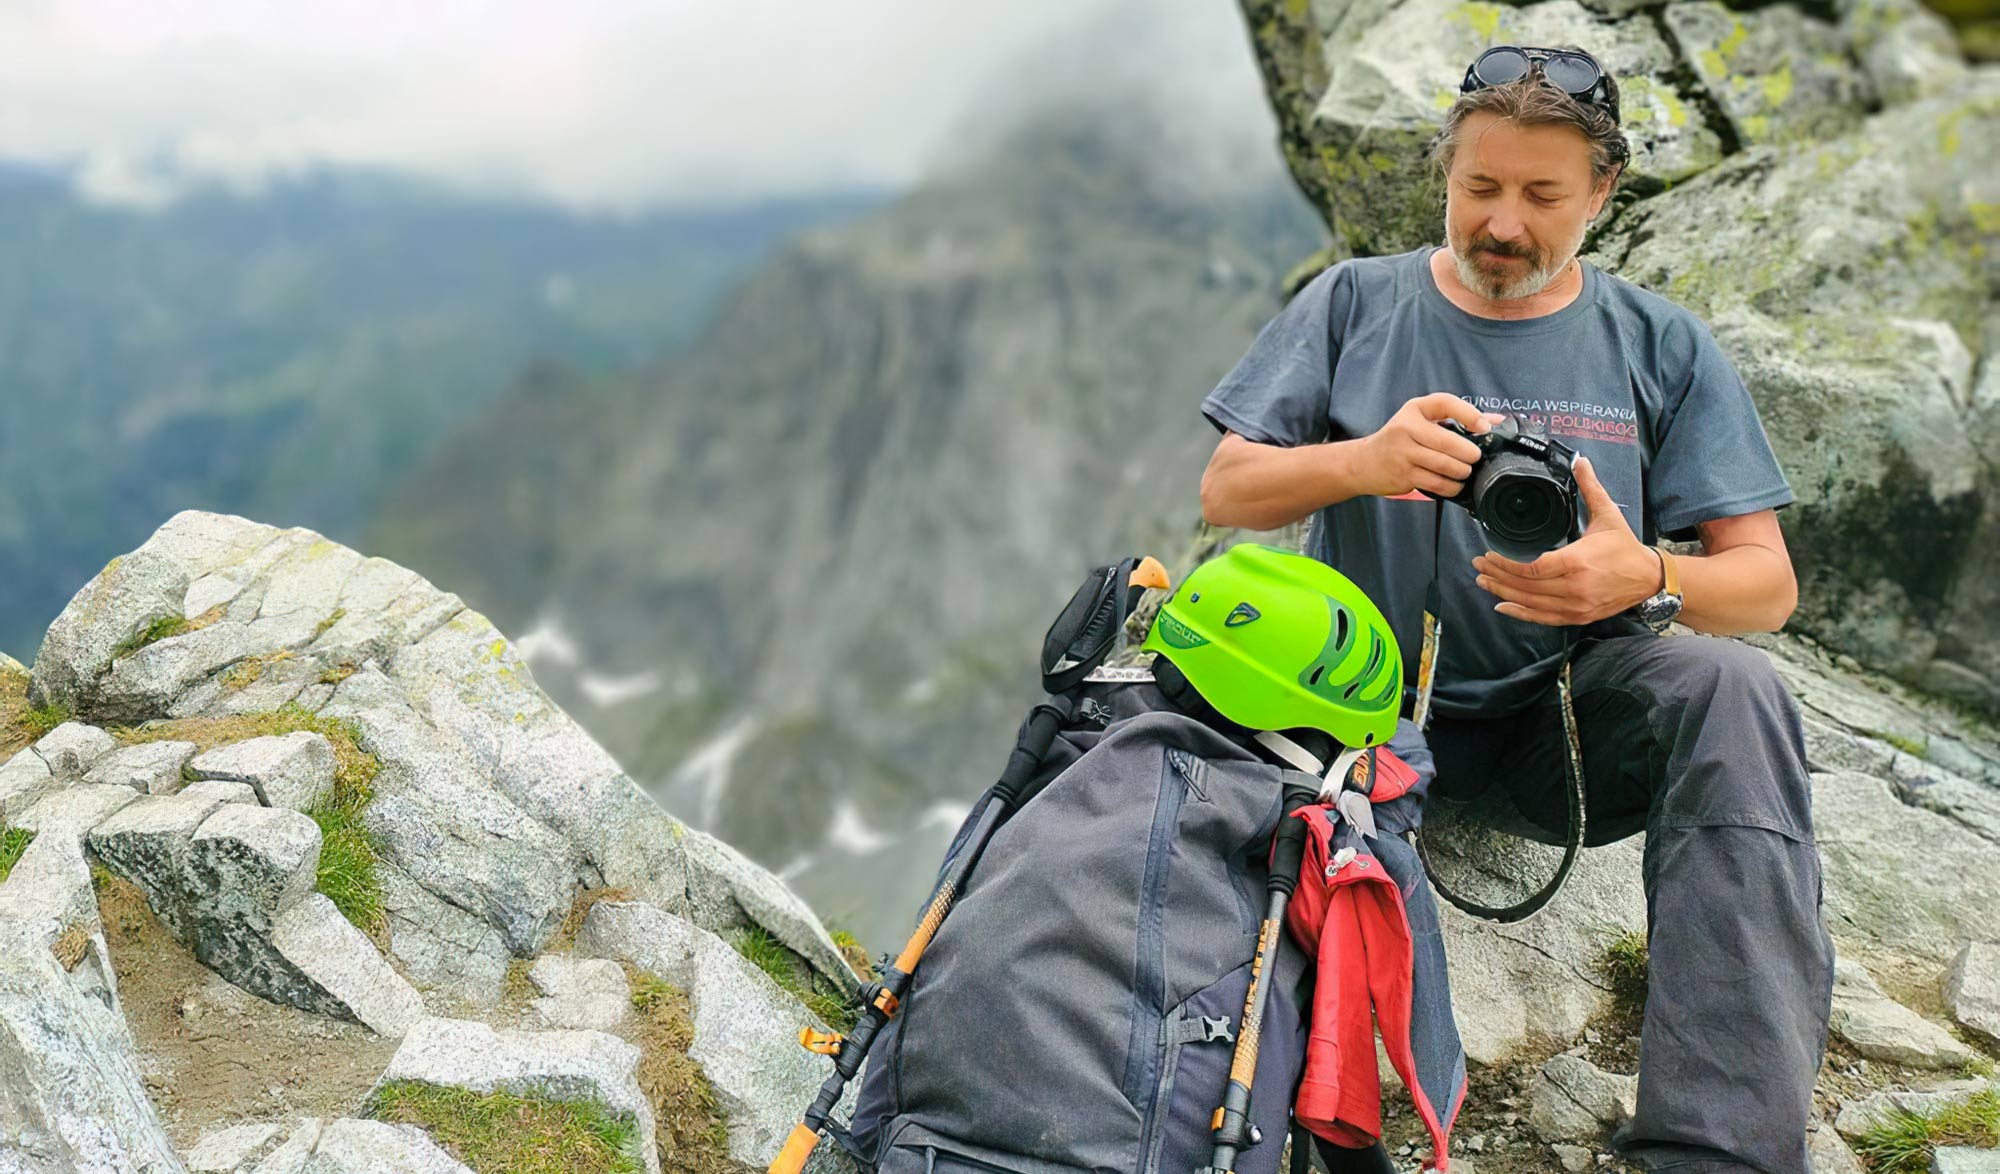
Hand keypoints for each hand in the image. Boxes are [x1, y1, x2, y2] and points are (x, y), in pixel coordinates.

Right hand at [1353, 394, 1505, 498]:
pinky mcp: (1403, 475)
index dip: (1469, 414)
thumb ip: (1458, 418)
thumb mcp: (1422, 420)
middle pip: (1448, 442)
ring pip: (1444, 465)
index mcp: (1414, 409)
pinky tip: (1454, 484)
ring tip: (1464, 471)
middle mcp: (1406, 428)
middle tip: (1474, 458)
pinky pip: (1436, 483)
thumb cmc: (1399, 439)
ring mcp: (1403, 453)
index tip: (1483, 427)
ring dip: (1461, 472)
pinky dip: (1451, 486)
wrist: (1364, 462)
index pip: (1445, 403)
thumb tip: (1496, 421)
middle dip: (1469, 454)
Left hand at [1472, 456, 1661, 626]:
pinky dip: (1521, 614)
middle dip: (1497, 576)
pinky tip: (1503, 606)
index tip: (1488, 555)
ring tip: (1484, 582)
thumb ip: (1590, 488)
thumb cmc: (1626, 547)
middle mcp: (1574, 587)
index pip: (1532, 568)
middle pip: (1526, 586)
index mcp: (1577, 561)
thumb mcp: (1608, 514)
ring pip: (1531, 603)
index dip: (1506, 564)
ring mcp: (1576, 605)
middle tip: (1478, 565)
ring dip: (1503, 593)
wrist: (1649, 578)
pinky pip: (1543, 618)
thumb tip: (1580, 461)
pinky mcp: (1578, 616)